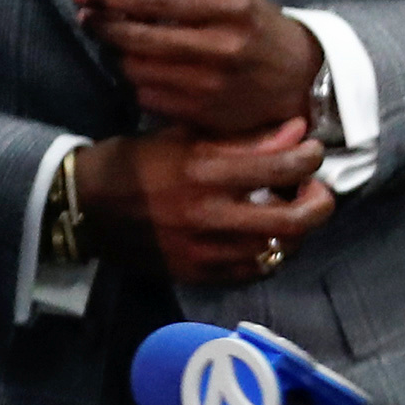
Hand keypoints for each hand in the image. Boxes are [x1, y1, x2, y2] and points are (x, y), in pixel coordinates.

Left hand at [73, 0, 321, 136]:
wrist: (295, 76)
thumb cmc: (251, 22)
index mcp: (230, 8)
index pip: (155, 0)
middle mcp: (223, 48)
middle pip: (141, 39)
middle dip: (103, 27)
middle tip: (87, 17)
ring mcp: (213, 87)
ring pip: (139, 71)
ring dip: (115, 55)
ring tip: (112, 40)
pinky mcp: (205, 115)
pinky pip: (148, 97)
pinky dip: (133, 80)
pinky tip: (135, 66)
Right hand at [73, 123, 332, 284]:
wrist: (85, 207)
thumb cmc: (135, 161)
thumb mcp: (183, 135)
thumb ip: (241, 137)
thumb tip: (295, 131)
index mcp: (204, 170)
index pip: (284, 166)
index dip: (310, 155)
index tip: (310, 148)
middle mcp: (210, 214)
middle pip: (296, 219)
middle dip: (320, 200)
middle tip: (316, 188)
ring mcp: (206, 251)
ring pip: (281, 249)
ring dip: (296, 228)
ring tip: (290, 210)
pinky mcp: (199, 274)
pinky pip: (254, 271)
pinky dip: (269, 252)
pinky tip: (265, 235)